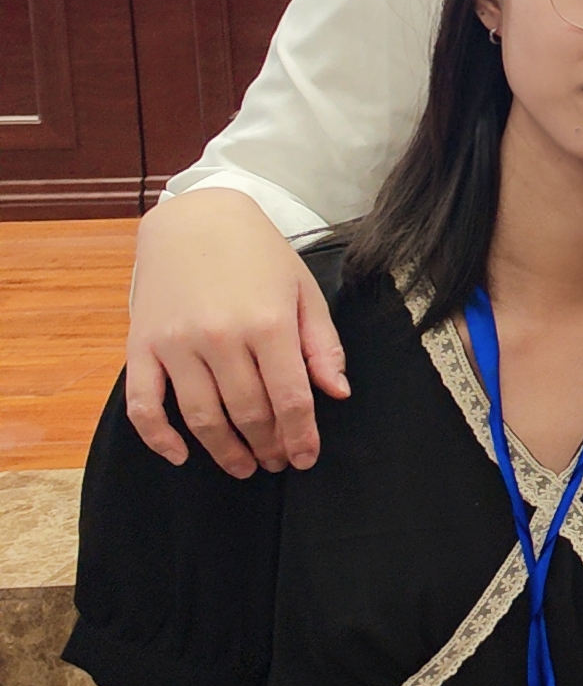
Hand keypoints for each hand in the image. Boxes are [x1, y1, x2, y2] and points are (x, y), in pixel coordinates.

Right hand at [125, 187, 352, 474]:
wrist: (195, 219)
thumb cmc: (258, 255)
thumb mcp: (303, 291)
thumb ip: (322, 345)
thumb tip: (338, 393)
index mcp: (269, 323)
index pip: (290, 399)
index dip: (301, 436)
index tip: (305, 458)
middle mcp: (221, 337)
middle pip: (249, 413)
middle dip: (268, 445)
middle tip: (277, 462)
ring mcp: (176, 343)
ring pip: (202, 417)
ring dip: (225, 451)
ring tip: (244, 466)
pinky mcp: (141, 346)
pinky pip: (144, 405)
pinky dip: (159, 438)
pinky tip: (182, 456)